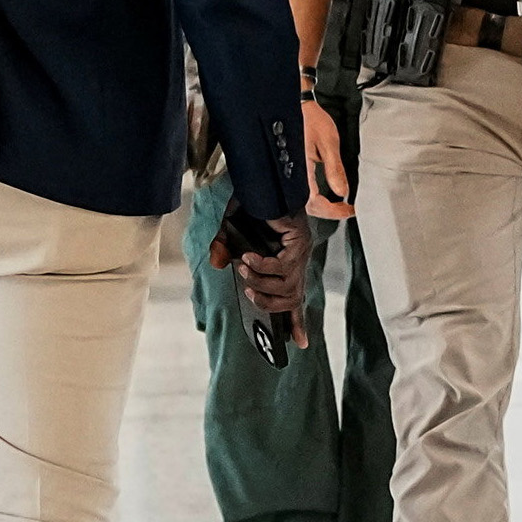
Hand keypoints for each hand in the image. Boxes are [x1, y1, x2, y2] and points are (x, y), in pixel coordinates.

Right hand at [209, 210, 313, 347]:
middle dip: (269, 304)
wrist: (262, 177)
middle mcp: (297, 260)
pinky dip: (263, 267)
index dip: (297, 322)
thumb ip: (224, 248)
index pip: (294, 299)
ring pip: (287, 287)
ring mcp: (301, 251)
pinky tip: (249, 258)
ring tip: (246, 269)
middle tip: (250, 293)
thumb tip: (220, 264)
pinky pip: (283, 268)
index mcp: (286, 263)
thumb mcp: (230, 231)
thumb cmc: (250, 204)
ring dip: (261, 284)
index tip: (299, 344)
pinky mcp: (299, 241)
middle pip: (292, 299)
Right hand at [302, 99, 354, 220]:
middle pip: (308, 206)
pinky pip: (302, 189)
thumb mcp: (328, 142)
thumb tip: (342, 191)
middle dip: (329, 212)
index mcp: (300, 172)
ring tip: (339, 204)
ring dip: (322, 206)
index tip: (350, 210)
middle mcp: (292, 175)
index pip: (315, 203)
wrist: (295, 104)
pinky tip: (326, 193)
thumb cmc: (309, 119)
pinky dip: (316, 196)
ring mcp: (290, 173)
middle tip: (347, 209)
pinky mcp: (290, 168)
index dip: (334, 211)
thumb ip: (334, 169)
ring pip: (304, 200)